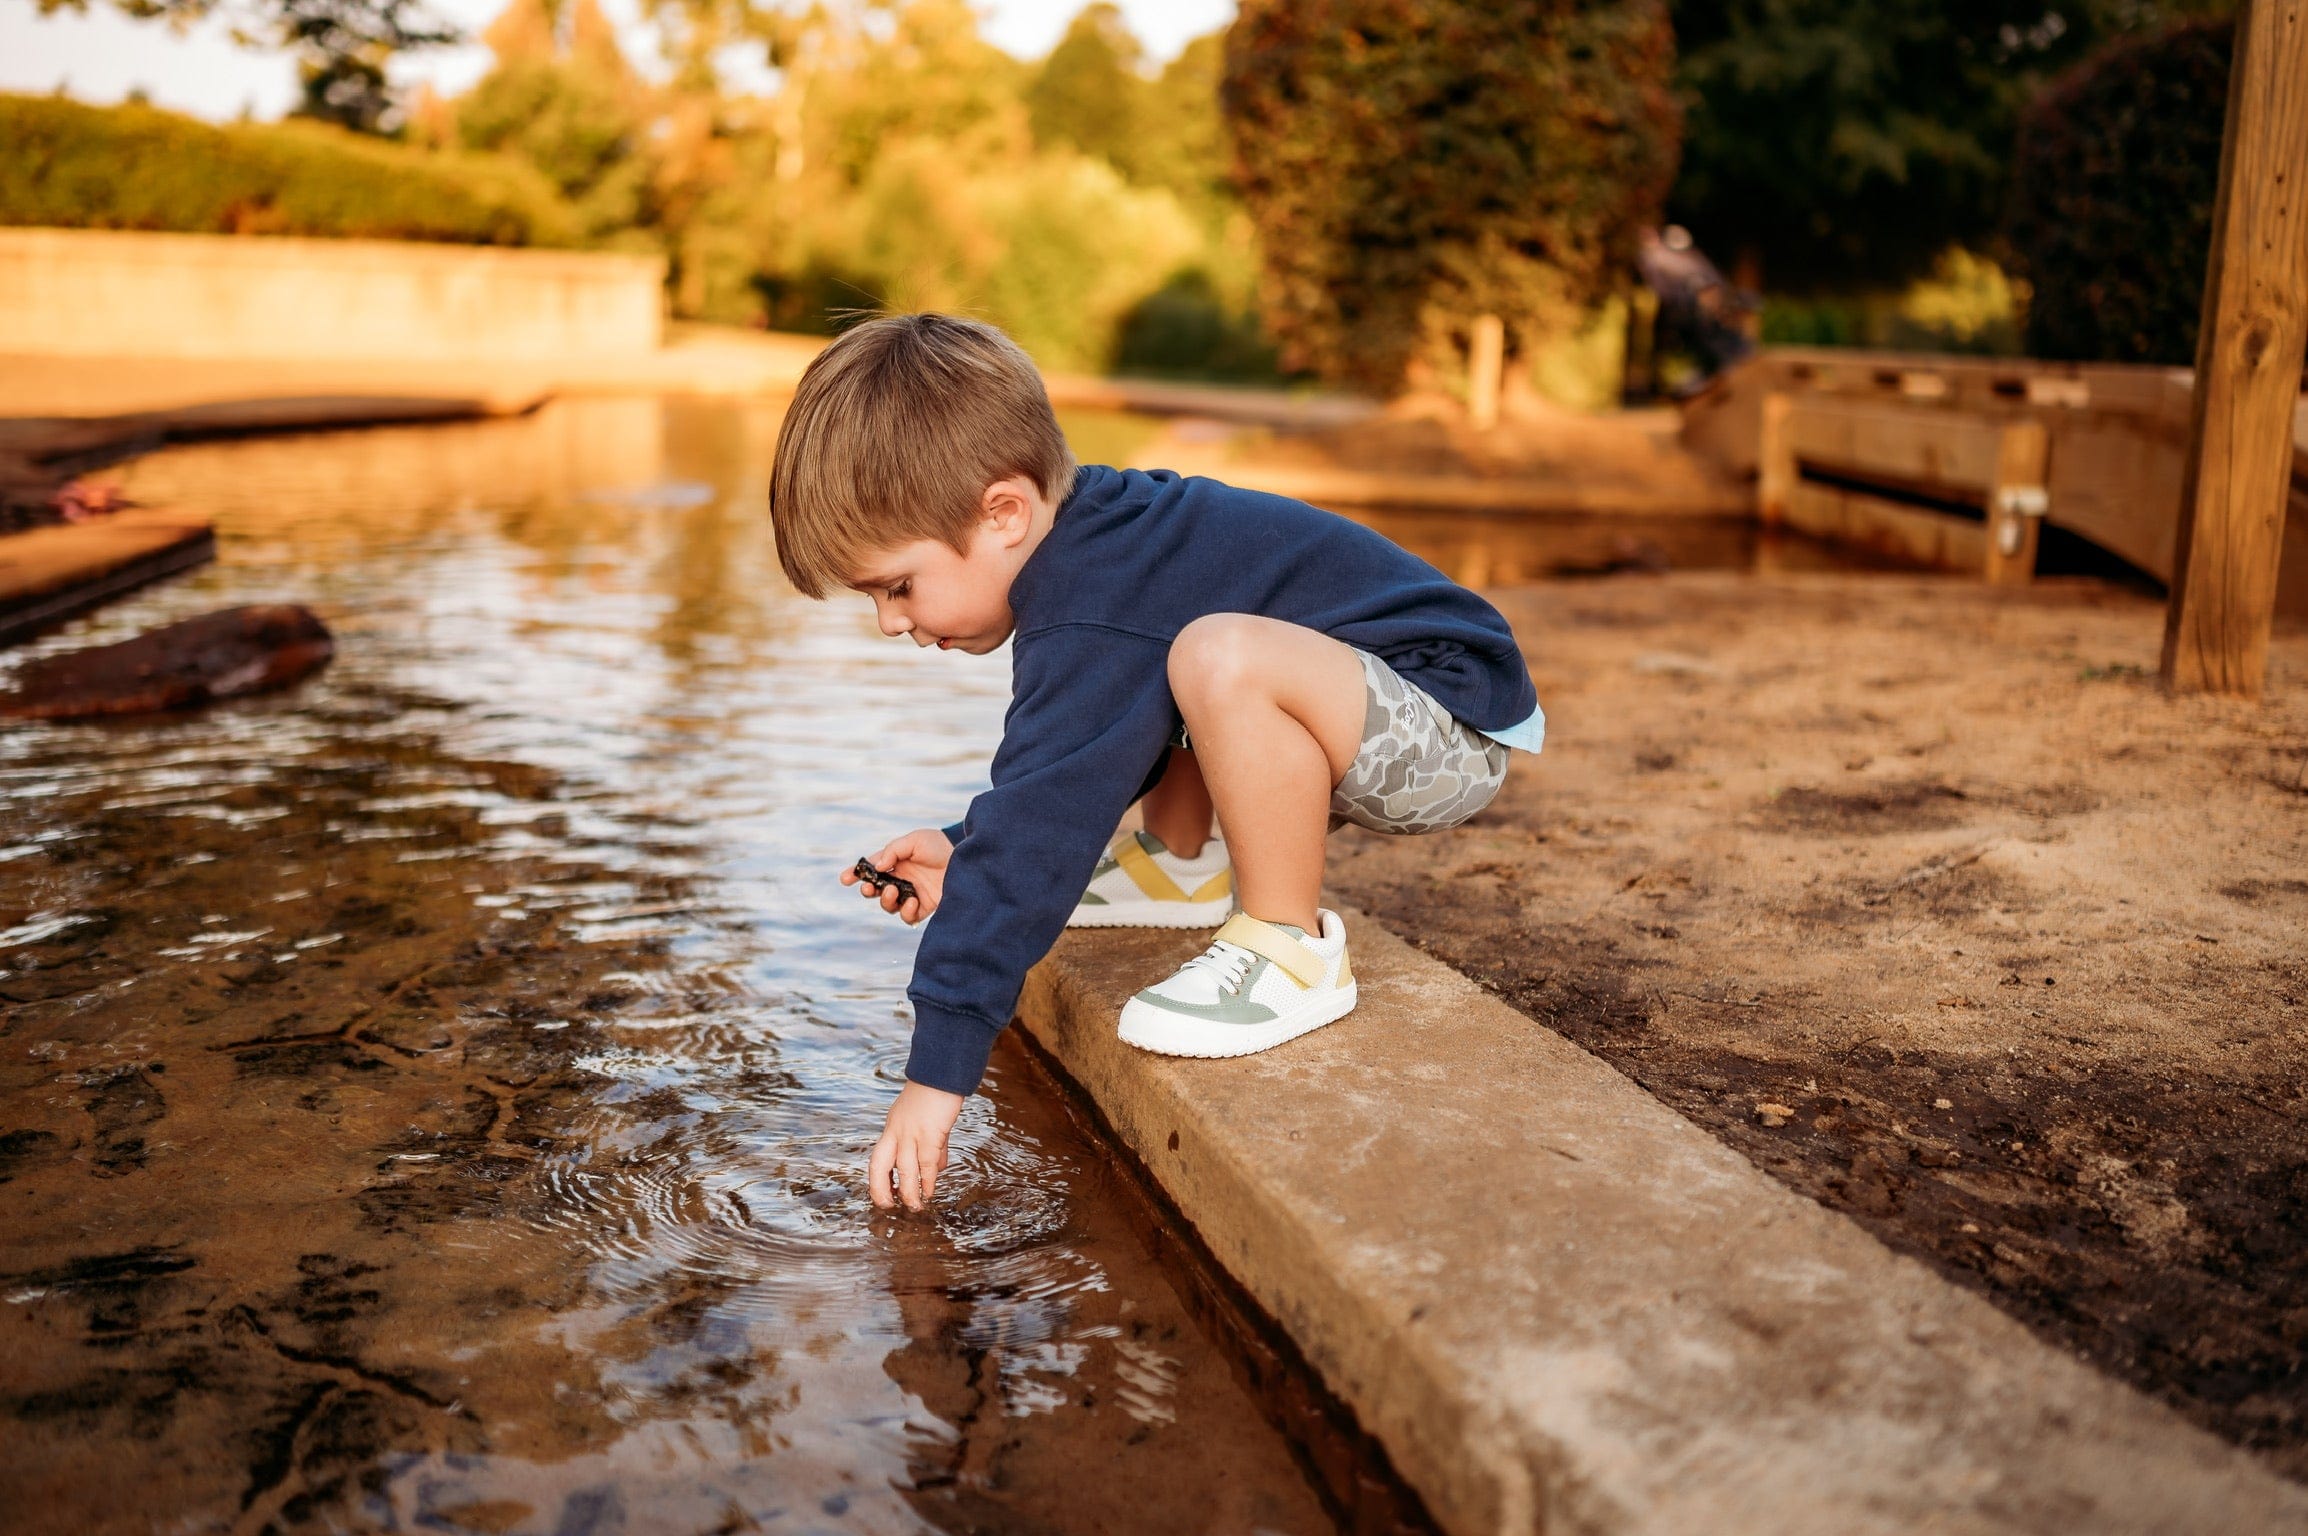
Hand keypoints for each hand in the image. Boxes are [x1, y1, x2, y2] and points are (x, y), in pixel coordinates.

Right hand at [839, 828, 951, 924]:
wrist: (967, 859)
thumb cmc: (940, 846)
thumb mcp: (915, 840)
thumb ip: (893, 850)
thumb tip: (878, 867)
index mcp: (895, 862)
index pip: (870, 869)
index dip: (855, 874)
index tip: (844, 879)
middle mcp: (901, 879)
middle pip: (875, 890)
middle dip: (867, 890)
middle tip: (869, 887)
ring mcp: (911, 894)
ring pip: (888, 905)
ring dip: (886, 900)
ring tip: (893, 890)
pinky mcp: (925, 907)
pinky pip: (908, 917)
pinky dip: (906, 912)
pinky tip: (913, 901)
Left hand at [869, 1080, 962, 1209]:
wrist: (942, 1072)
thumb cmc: (935, 1092)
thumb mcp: (923, 1118)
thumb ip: (928, 1143)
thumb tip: (935, 1167)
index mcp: (892, 1126)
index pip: (879, 1157)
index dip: (878, 1179)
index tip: (885, 1195)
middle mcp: (896, 1131)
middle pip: (879, 1166)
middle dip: (880, 1190)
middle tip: (889, 1207)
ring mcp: (911, 1133)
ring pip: (904, 1170)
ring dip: (909, 1192)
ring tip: (914, 1206)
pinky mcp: (929, 1134)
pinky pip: (926, 1164)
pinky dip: (927, 1181)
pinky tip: (930, 1191)